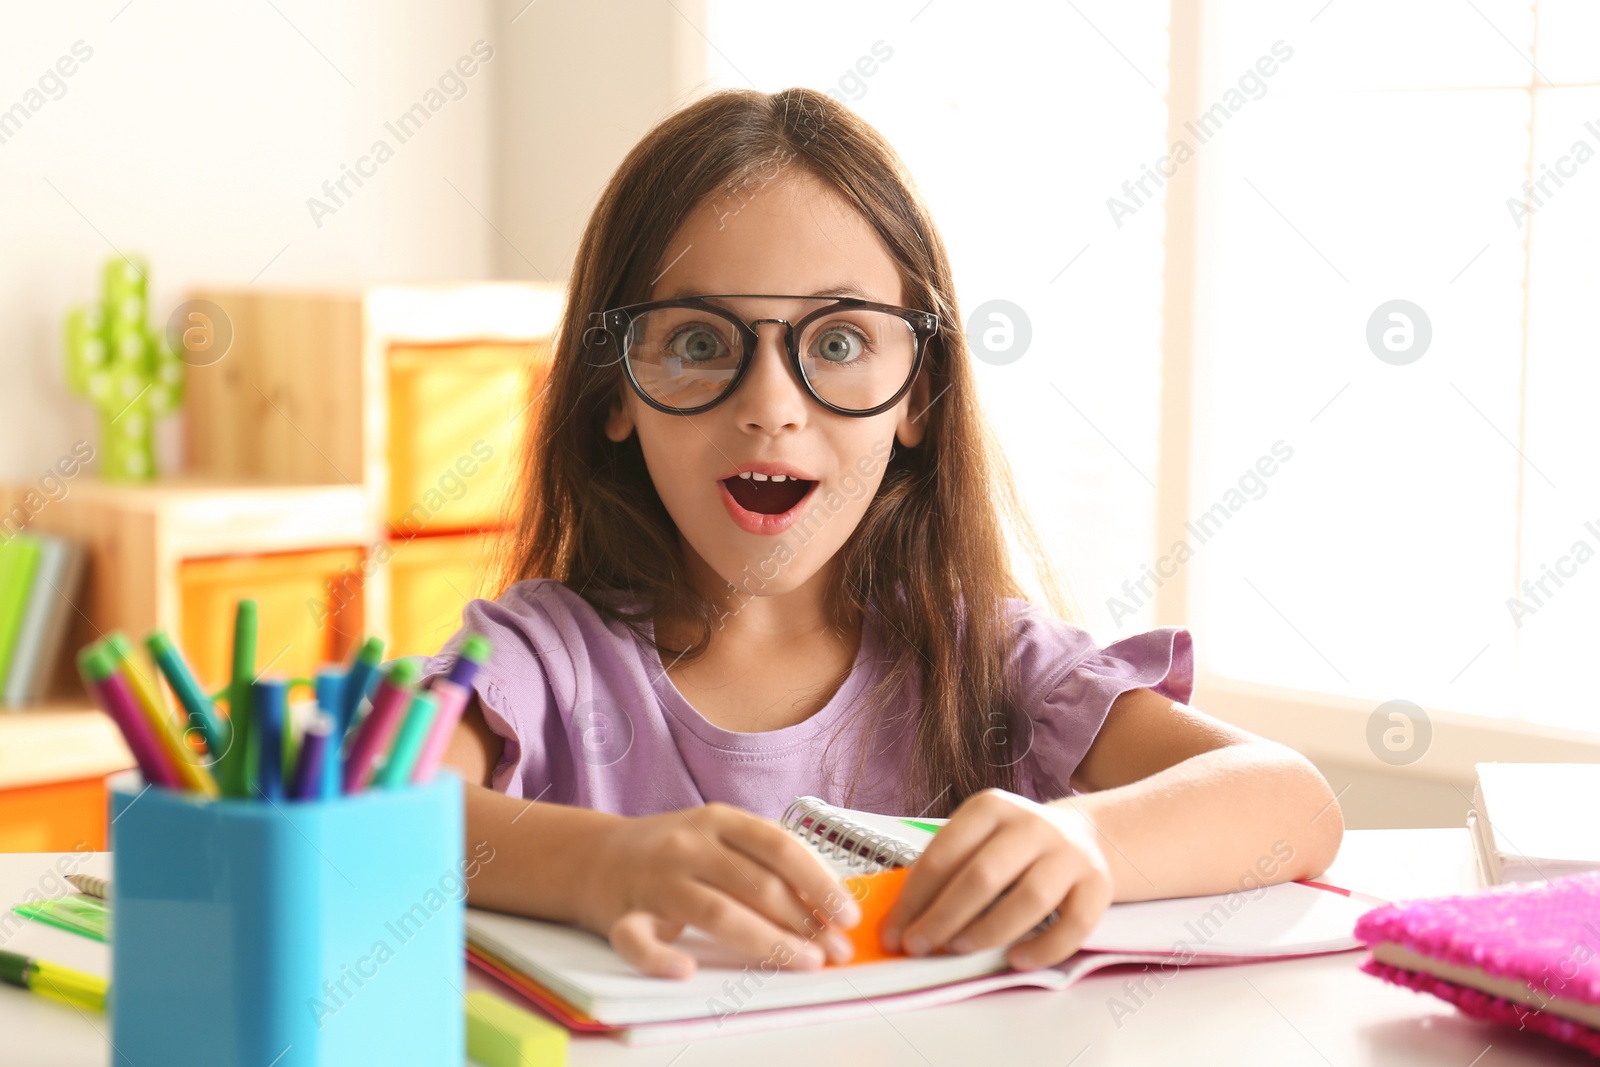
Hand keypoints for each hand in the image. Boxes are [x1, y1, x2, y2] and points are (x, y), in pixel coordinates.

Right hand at [579, 802, 861, 978]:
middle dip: (804, 922)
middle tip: (835, 952)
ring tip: (803, 963)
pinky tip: (686, 970)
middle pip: (755, 884)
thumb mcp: (720, 836)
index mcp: (718, 820)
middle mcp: (687, 844)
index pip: (779, 847)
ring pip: (715, 913)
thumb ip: (766, 859)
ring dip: (766, 942)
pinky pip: (638, 942)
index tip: (847, 915)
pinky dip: (660, 959)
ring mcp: (654, 880)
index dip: (819, 882)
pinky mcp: (621, 915)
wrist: (594, 856)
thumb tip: (830, 901)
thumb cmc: (676, 851)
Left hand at [880, 789, 1112, 970]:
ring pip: (1029, 899)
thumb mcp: (979, 839)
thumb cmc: (1013, 848)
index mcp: (991, 808)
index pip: (944, 853)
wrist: (1083, 836)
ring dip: (988, 930)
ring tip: (959, 949)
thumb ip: (947, 869)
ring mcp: (1069, 854)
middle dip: (942, 917)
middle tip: (918, 946)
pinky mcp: (1098, 884)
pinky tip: (1016, 959)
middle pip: (983, 876)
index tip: (893, 931)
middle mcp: (1032, 825)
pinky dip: (1044, 948)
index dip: (914, 897)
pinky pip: (1074, 924)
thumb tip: (902, 919)